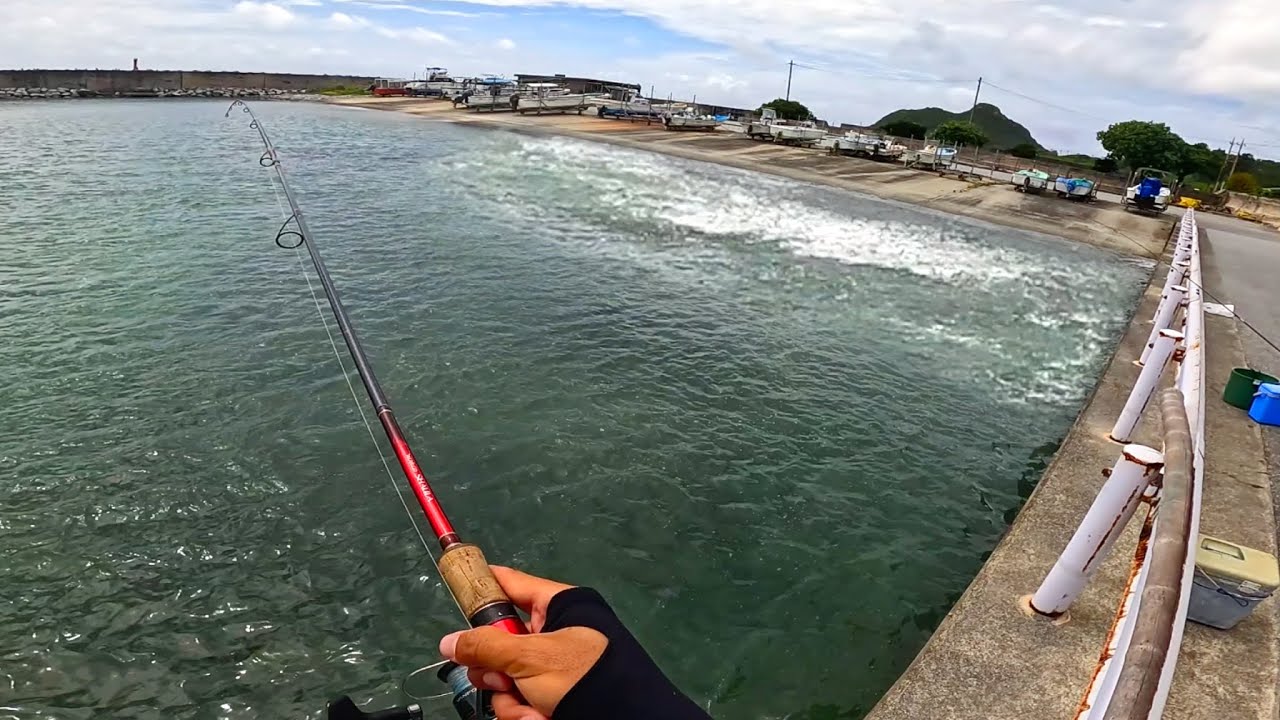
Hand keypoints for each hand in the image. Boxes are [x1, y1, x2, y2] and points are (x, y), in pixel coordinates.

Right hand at [439, 567, 607, 719]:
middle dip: (496, 668)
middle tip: (499, 678)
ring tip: (530, 707)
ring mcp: (550, 665)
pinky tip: (538, 717)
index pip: (511, 583)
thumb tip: (449, 642)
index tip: (456, 584)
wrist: (621, 719)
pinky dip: (524, 712)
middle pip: (500, 640)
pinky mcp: (550, 693)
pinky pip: (520, 698)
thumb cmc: (581, 675)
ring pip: (505, 676)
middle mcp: (552, 632)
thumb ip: (485, 646)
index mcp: (556, 606)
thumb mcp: (530, 657)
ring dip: (511, 698)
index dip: (483, 584)